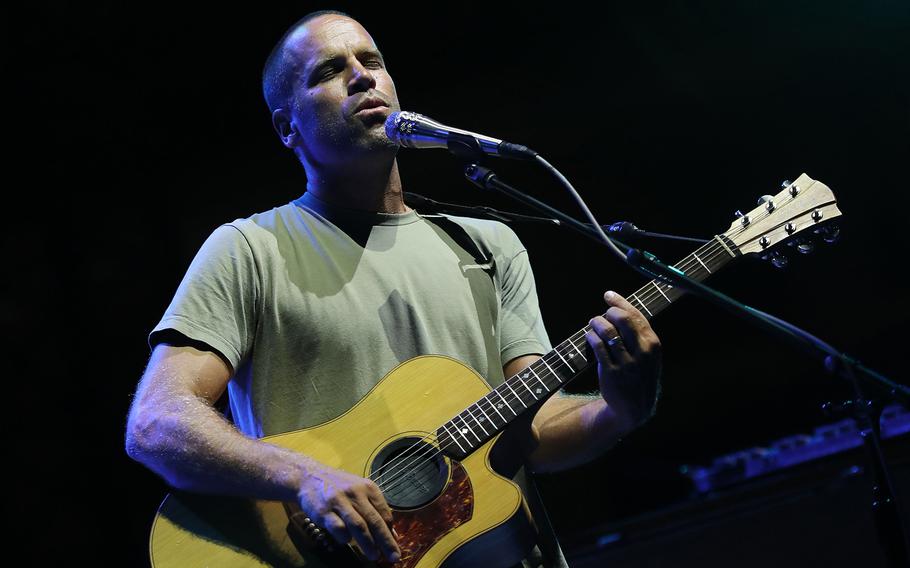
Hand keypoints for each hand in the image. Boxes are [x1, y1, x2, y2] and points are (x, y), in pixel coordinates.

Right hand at [297, 462, 400, 562]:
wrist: (308, 477)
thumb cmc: (338, 487)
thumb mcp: (359, 491)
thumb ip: (375, 510)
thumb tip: (392, 533)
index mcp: (368, 487)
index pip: (384, 512)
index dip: (390, 531)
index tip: (395, 546)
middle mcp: (355, 493)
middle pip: (374, 520)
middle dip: (385, 541)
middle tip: (393, 556)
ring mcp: (339, 501)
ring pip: (358, 525)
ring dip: (368, 543)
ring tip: (374, 556)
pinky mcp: (324, 511)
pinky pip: (338, 528)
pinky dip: (345, 538)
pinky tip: (347, 541)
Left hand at [586, 290, 661, 431]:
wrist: (635, 407)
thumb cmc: (639, 375)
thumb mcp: (648, 355)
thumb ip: (639, 333)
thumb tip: (620, 307)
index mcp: (653, 344)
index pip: (636, 315)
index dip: (620, 302)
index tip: (608, 295)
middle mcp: (642, 352)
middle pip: (622, 319)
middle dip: (608, 312)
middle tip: (601, 315)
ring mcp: (627, 363)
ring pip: (607, 331)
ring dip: (596, 323)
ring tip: (593, 325)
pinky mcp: (611, 372)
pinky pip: (597, 346)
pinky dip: (590, 337)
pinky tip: (589, 337)